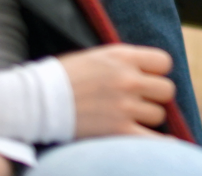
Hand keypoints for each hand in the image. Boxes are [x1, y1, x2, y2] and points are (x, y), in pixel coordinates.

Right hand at [57, 44, 173, 137]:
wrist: (35, 102)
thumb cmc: (62, 79)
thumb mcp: (96, 57)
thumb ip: (123, 62)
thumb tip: (147, 72)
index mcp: (123, 57)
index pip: (164, 62)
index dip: (157, 72)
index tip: (148, 79)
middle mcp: (128, 80)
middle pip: (166, 90)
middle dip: (155, 96)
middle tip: (141, 102)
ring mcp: (124, 106)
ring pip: (159, 115)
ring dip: (147, 119)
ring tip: (128, 119)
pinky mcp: (118, 131)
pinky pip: (154, 140)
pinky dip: (159, 144)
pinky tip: (160, 145)